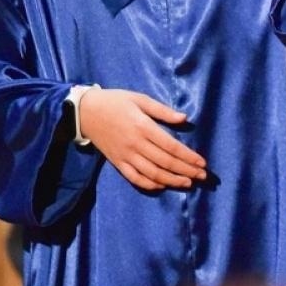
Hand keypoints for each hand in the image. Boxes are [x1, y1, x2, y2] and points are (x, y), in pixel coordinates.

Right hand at [77, 88, 206, 192]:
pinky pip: (134, 177)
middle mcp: (135, 144)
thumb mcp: (140, 99)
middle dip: (186, 170)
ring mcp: (125, 155)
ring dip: (171, 180)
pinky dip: (149, 184)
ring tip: (187, 183)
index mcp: (143, 127)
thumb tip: (184, 119)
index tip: (202, 163)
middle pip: (165, 162)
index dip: (188, 156)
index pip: (171, 146)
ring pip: (152, 173)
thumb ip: (162, 110)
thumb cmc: (115, 102)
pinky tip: (162, 186)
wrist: (83, 112)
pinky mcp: (117, 162)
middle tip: (202, 176)